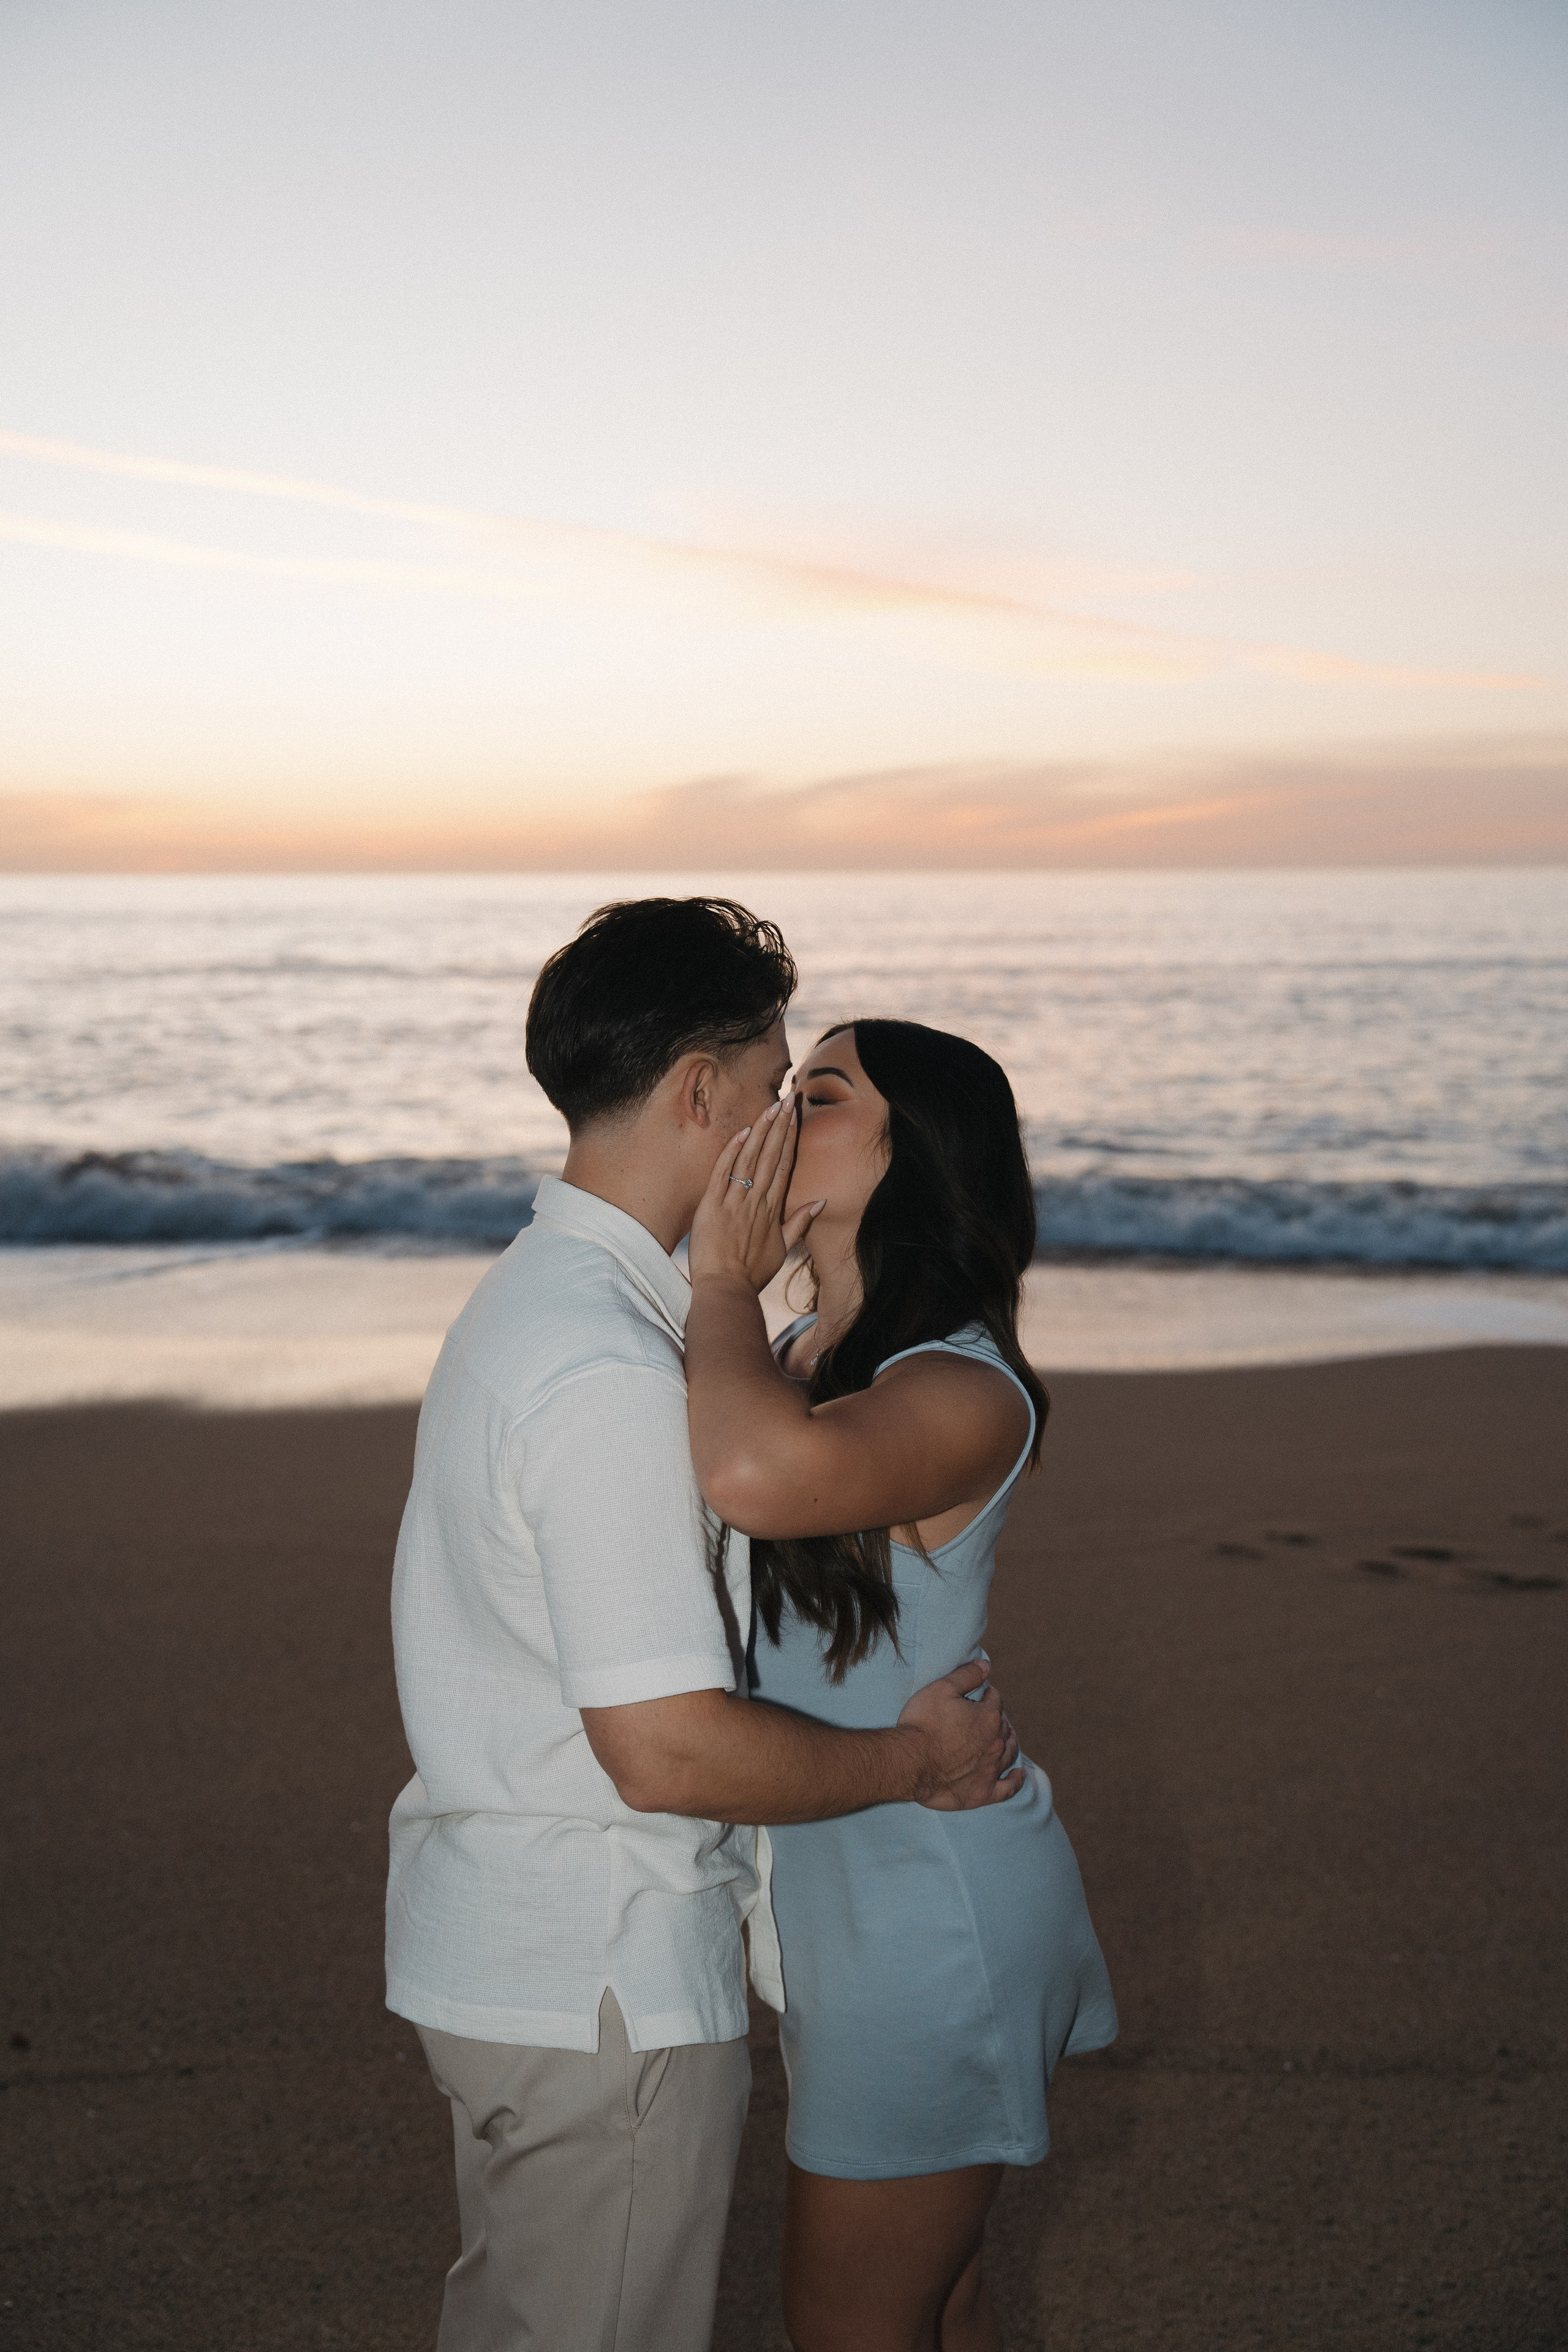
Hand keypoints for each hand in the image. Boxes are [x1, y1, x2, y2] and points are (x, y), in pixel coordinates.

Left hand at [689, 1094, 823, 1295]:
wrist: (726, 1289)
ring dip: (761, 1131)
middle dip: (781, 1125)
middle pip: (772, 1155)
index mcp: (774, 1209)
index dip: (790, 1137)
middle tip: (788, 1099)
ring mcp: (735, 1202)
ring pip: (751, 1159)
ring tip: (771, 1107)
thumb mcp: (782, 1249)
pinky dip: (733, 1152)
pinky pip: (724, 1173)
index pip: (784, 1165)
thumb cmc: (752, 1273)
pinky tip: (742, 1133)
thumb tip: (821, 1202)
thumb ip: (800, 1222)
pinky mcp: (713, 1206)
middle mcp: (758, 1201)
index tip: (795, 1115)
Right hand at [898, 1661, 1023, 1809]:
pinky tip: (1018, 1774)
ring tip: (1006, 1738)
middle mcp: (996, 1743)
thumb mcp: (941, 1689)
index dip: (987, 1695)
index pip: (995, 1700)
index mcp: (989, 1717)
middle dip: (998, 1719)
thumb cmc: (922, 1724)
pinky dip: (1015, 1780)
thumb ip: (967, 1675)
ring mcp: (991, 1769)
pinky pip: (1008, 1788)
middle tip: (988, 1717)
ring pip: (1010, 1753)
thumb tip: (986, 1665)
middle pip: (1005, 1727)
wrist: (909, 1763)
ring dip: (1009, 1743)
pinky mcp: (984, 1792)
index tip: (980, 1695)